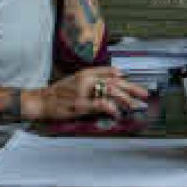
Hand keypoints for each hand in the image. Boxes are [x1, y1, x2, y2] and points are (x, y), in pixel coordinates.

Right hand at [21, 66, 148, 121]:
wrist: (41, 100)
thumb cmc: (59, 92)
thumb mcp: (77, 79)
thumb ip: (95, 77)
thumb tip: (116, 78)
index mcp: (87, 73)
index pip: (112, 73)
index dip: (127, 79)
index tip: (137, 85)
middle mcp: (87, 79)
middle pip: (115, 82)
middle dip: (132, 88)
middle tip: (144, 95)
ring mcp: (83, 92)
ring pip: (110, 91)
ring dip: (125, 98)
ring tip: (135, 105)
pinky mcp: (80, 105)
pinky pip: (100, 104)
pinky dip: (111, 108)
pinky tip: (117, 113)